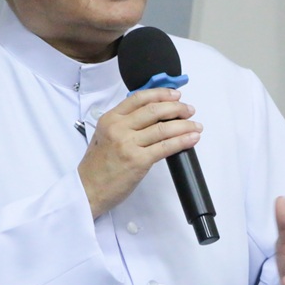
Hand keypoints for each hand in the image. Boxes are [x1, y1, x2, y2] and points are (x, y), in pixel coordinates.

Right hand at [78, 88, 201, 217]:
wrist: (88, 190)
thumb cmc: (96, 167)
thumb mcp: (104, 136)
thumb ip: (124, 124)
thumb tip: (153, 117)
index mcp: (110, 119)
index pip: (139, 98)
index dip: (161, 94)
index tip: (175, 95)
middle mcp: (119, 128)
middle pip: (154, 110)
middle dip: (177, 108)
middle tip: (189, 110)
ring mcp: (128, 144)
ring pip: (163, 128)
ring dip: (184, 125)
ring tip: (196, 125)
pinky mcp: (138, 161)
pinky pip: (165, 147)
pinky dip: (182, 141)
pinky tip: (191, 138)